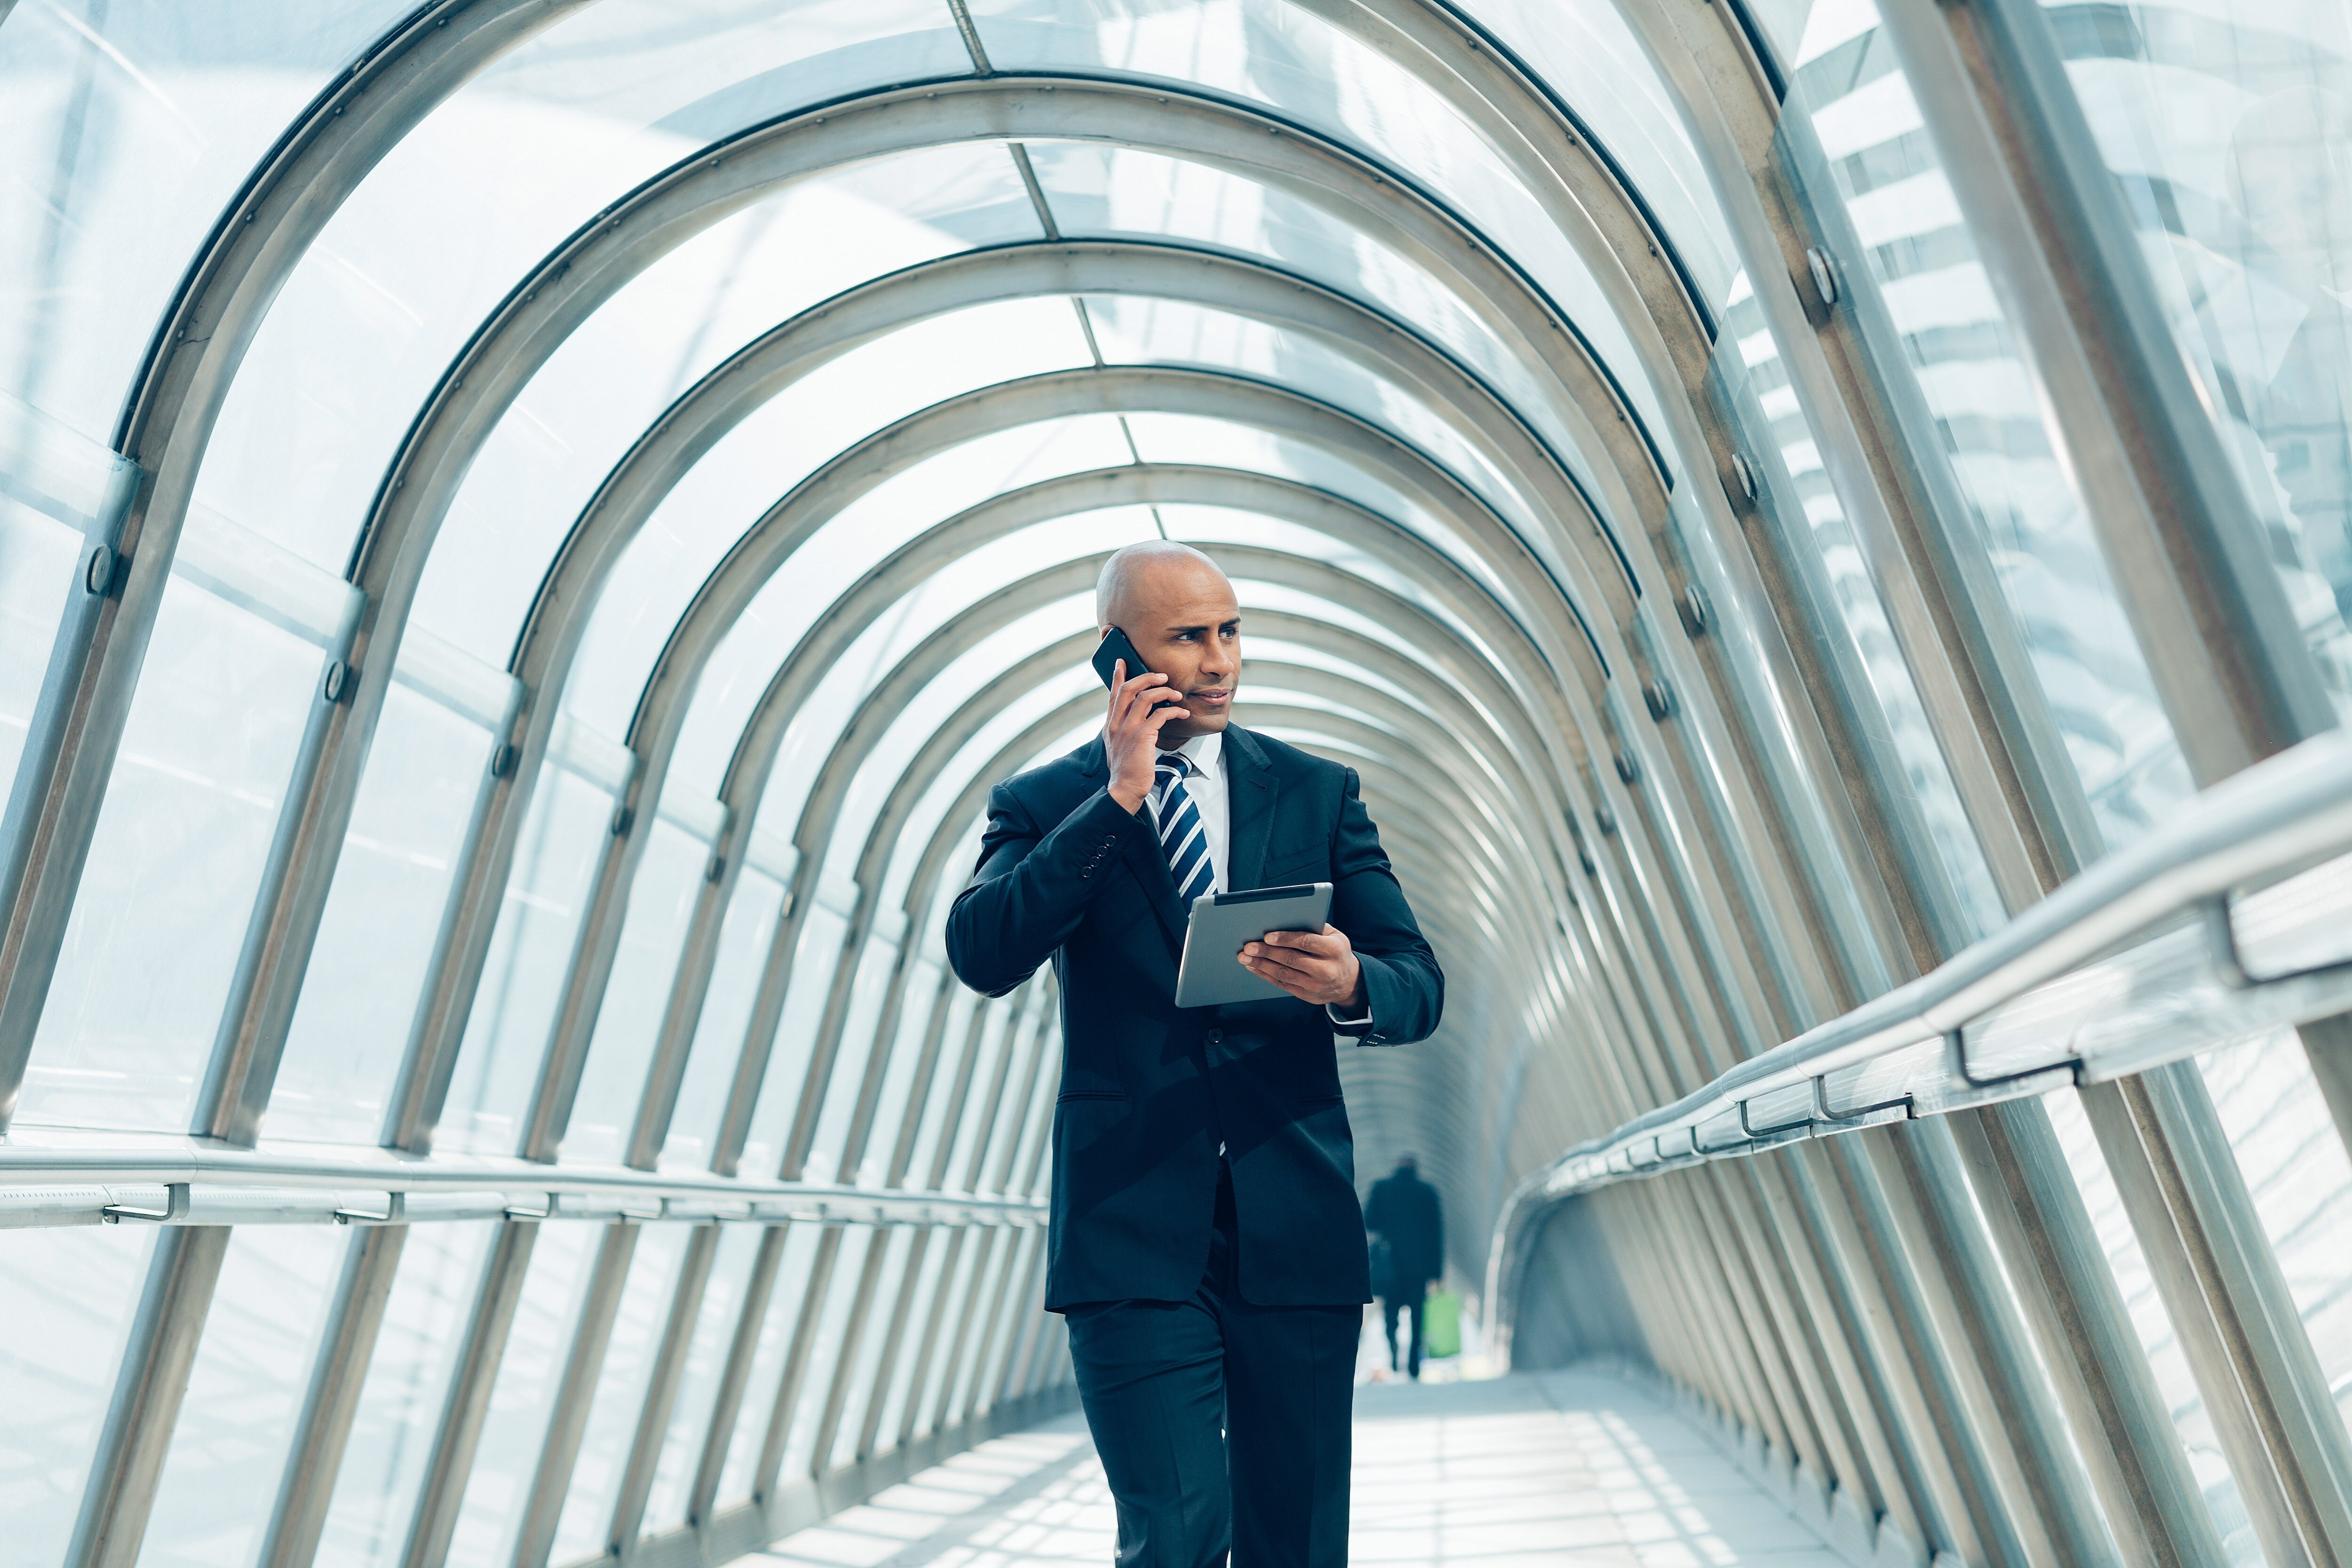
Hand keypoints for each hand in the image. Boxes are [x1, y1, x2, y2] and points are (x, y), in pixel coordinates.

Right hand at [1104, 660, 1186, 811]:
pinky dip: (1174, 710)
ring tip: (1176, 693)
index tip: (1121, 662)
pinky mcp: (1142, 737)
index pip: (1113, 695)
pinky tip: (1182, 713)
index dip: (1118, 676)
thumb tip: (1134, 717)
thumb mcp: (1118, 746)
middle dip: (1146, 677)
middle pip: (1128, 689)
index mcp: (1110, 725)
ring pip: (1144, 697)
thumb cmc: (1126, 770)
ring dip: (1163, 691)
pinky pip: (1160, 715)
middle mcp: (1116, 724)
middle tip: (1161, 676)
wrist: (1124, 789)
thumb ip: (1123, 730)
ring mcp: (1128, 730)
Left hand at [1240, 924, 1365, 1009]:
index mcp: (1334, 949)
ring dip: (1261, 964)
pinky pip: (1282, 984)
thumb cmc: (1336, 952)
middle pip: (1291, 959)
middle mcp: (1326, 969)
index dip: (1285, 939)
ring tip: (1245, 956)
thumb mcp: (1335, 936)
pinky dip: (1265, 975)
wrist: (1349, 982)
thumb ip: (1315, 927)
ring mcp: (1315, 985)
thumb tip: (1286, 918)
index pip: (1306, 942)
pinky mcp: (1306, 995)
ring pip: (1283, 974)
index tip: (1267, 936)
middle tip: (1249, 946)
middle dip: (1267, 952)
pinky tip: (1254, 966)